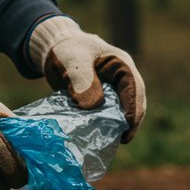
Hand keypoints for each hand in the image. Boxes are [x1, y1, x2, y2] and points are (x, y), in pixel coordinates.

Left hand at [27, 16, 146, 141]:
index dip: (133, 106)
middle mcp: (123, 79)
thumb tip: (92, 106)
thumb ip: (83, 81)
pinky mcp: (104, 99)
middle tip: (124, 139)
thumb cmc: (67, 51)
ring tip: (116, 140)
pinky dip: (108, 124)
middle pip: (135, 101)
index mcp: (121, 65)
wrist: (55, 50)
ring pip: (124, 109)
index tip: (128, 124)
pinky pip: (110, 113)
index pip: (133, 88)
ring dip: (121, 124)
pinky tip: (103, 135)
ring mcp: (114, 90)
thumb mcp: (74, 62)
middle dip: (132, 120)